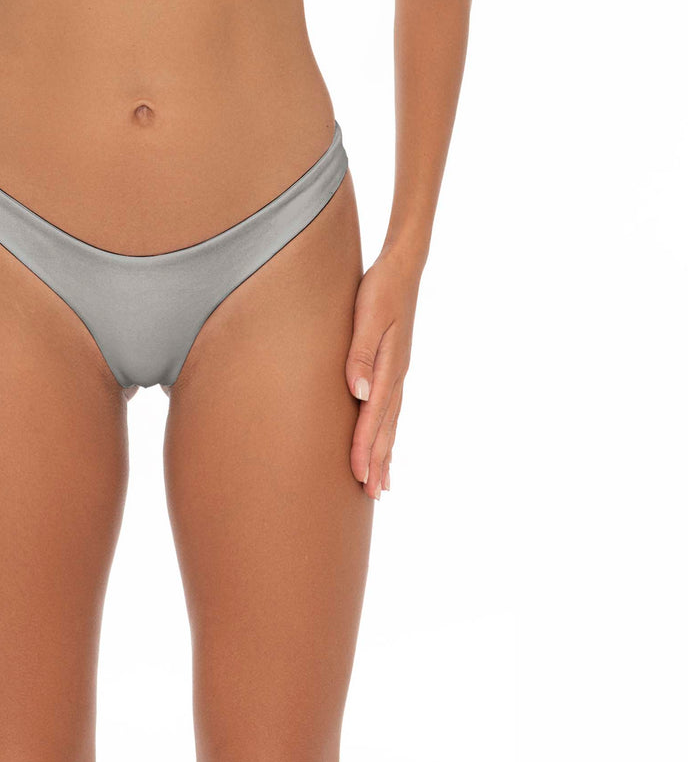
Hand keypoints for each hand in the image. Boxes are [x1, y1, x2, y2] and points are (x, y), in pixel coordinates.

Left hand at [345, 245, 419, 499]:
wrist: (402, 267)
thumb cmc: (380, 289)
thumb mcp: (368, 317)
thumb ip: (361, 354)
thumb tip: (359, 393)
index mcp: (390, 367)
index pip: (374, 417)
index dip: (366, 448)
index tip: (360, 477)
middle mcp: (397, 374)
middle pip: (386, 427)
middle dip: (379, 461)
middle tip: (373, 494)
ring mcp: (399, 371)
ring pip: (390, 421)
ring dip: (385, 452)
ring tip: (380, 483)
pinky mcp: (395, 364)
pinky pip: (391, 407)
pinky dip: (387, 430)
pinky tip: (383, 439)